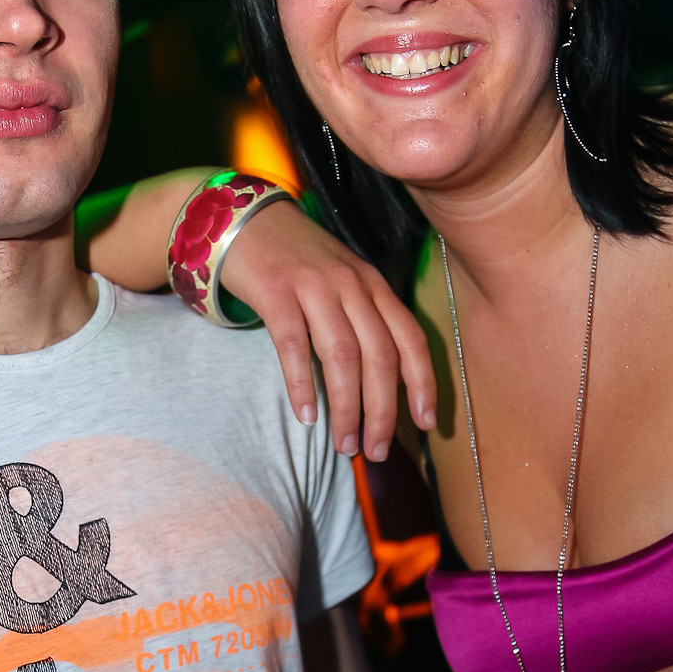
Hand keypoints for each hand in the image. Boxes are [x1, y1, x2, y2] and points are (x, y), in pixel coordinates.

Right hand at [220, 201, 435, 459]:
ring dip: (347, 407)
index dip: (423, 384)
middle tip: (377, 451)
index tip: (426, 423)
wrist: (246, 220)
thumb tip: (383, 384)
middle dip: (383, 411)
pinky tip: (306, 416)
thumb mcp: (343, 283)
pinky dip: (301, 384)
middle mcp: (352, 285)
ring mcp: (314, 286)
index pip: (411, 339)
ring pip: (343, 356)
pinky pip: (293, 345)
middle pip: (380, 357)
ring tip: (344, 444)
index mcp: (374, 286)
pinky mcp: (276, 291)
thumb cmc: (297, 263)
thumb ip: (365, 320)